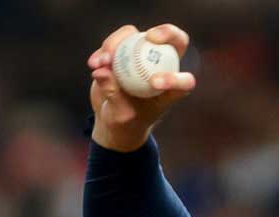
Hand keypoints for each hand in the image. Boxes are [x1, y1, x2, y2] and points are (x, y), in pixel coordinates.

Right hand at [87, 24, 197, 151]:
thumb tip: (101, 72)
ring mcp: (145, 55)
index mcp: (172, 89)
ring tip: (103, 62)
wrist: (112, 116)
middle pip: (174, 41)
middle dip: (167, 33)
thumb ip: (114, 95)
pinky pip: (118, 40)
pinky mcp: (126, 49)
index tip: (153, 83)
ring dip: (118, 44)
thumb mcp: (120, 115)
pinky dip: (105, 49)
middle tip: (150, 37)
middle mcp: (163, 67)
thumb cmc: (124, 122)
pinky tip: (94, 63)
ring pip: (137, 36)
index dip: (174, 78)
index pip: (184, 81)